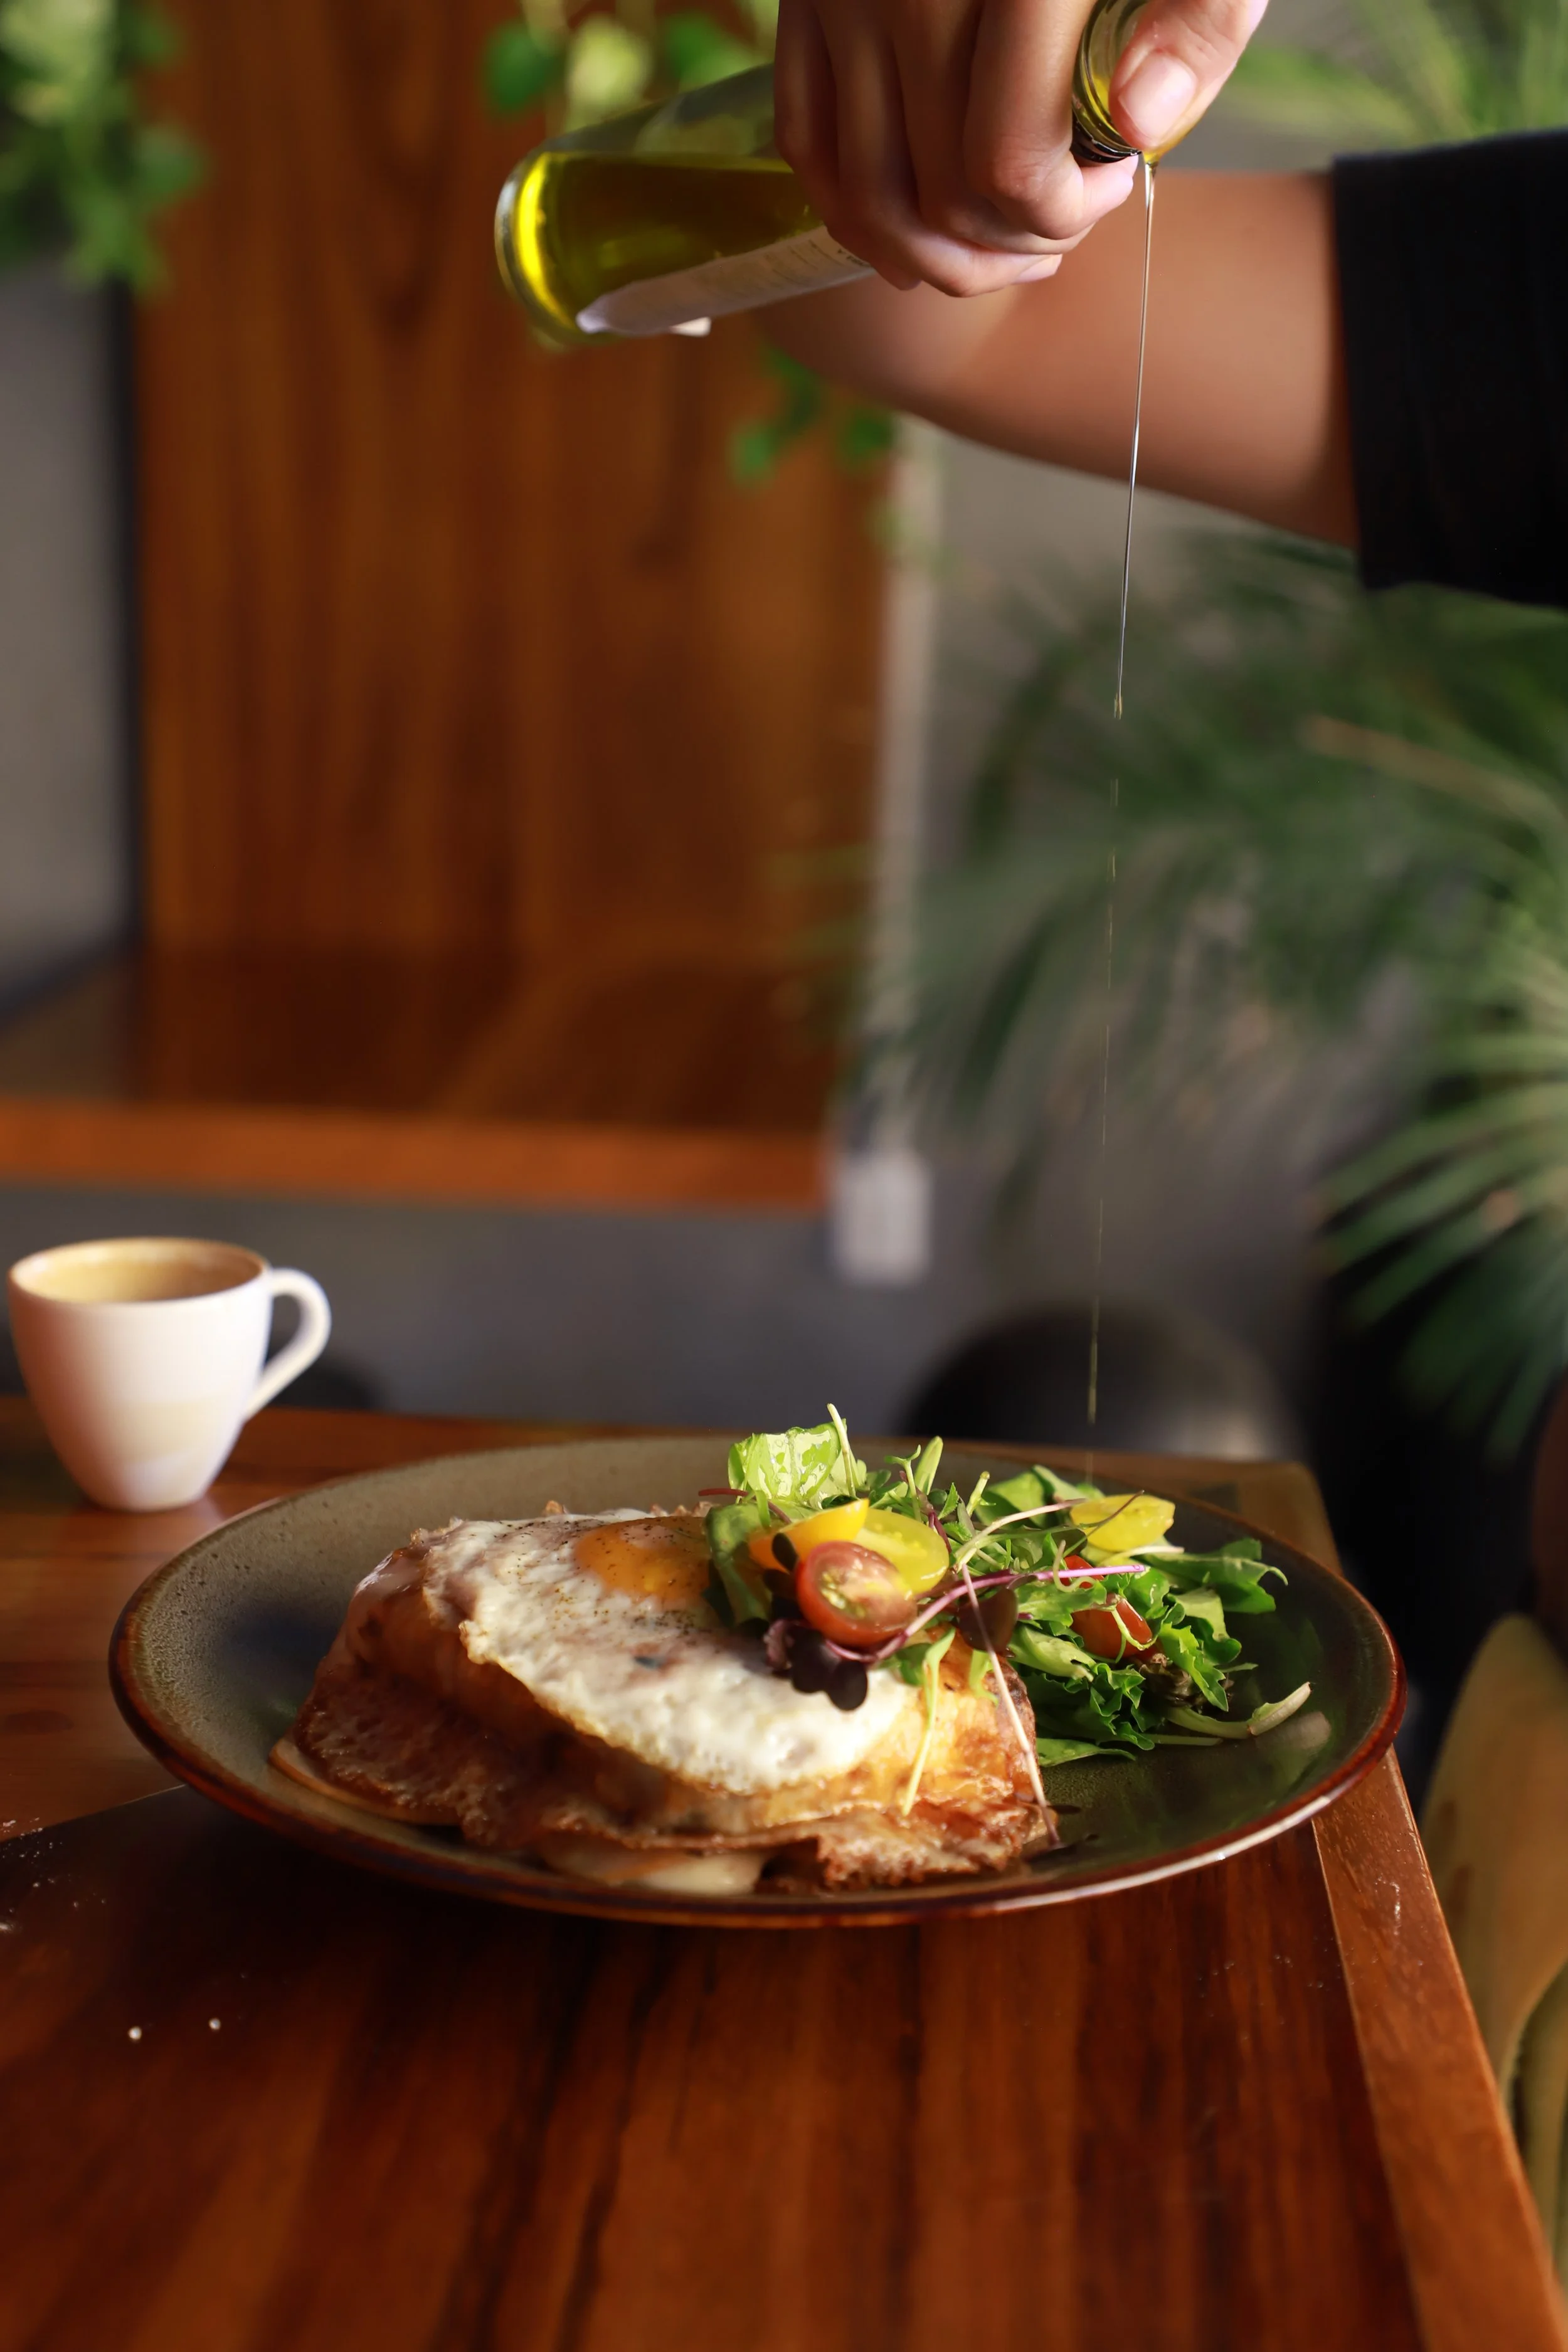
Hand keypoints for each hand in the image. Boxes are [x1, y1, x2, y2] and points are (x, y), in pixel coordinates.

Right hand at [774, 0, 1268, 296]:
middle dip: (1007, 244)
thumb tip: (1136, 128)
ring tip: (995, 246)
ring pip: (868, 193)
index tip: (1111, 184)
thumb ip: (1197, 21)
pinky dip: (854, 212)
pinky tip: (916, 233)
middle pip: (940, 194)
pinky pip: (808, 140)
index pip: (1011, 161)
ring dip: (932, 255)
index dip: (1064, 215)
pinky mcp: (806, 1)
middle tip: (1060, 226)